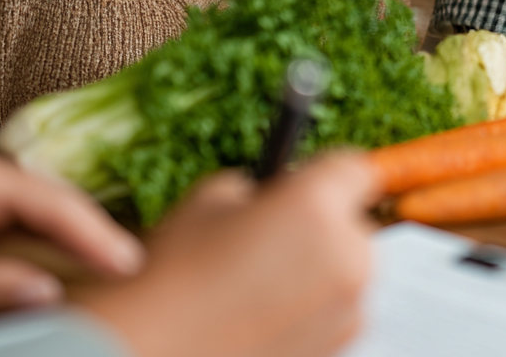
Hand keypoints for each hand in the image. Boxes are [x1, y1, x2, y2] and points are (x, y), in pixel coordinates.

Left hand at [0, 154, 144, 324]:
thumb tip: (48, 294)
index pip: (57, 204)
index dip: (98, 236)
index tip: (131, 264)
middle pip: (57, 202)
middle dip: (94, 233)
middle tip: (131, 265)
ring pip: (45, 212)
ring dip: (75, 240)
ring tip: (112, 266)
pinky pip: (28, 224)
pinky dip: (53, 243)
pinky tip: (71, 265)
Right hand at [81, 152, 380, 356]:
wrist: (150, 355)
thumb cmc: (175, 279)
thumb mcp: (210, 200)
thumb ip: (260, 189)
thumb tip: (278, 195)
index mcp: (317, 207)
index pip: (354, 167)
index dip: (328, 171)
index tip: (313, 178)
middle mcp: (347, 255)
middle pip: (354, 223)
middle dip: (322, 224)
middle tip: (272, 236)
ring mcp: (349, 308)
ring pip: (348, 269)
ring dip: (320, 267)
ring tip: (260, 283)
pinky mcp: (341, 345)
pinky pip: (337, 309)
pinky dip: (313, 306)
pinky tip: (265, 312)